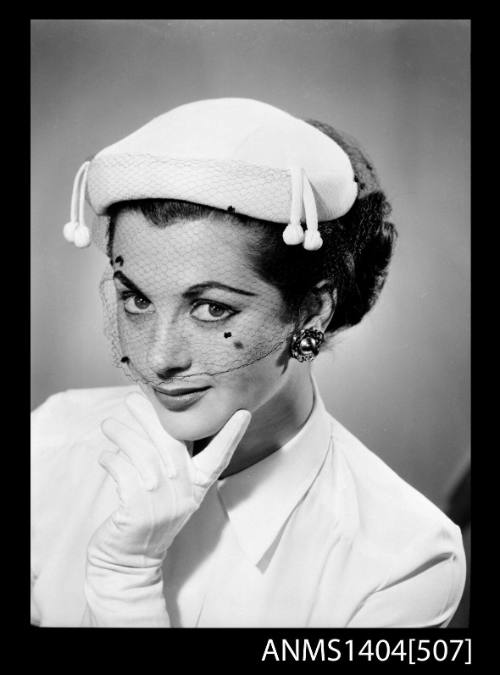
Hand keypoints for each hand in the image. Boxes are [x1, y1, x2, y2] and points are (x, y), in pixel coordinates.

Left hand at [82, 392, 250, 626]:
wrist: (129, 559)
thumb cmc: (149, 514)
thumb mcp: (171, 490)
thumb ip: (172, 460)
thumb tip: (157, 416)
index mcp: (197, 486)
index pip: (219, 457)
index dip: (232, 435)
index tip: (242, 412)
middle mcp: (184, 492)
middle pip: (171, 442)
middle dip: (151, 415)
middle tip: (133, 397)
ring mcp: (161, 501)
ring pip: (143, 453)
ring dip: (123, 434)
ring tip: (108, 424)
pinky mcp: (137, 510)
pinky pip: (123, 471)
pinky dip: (111, 459)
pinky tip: (106, 456)